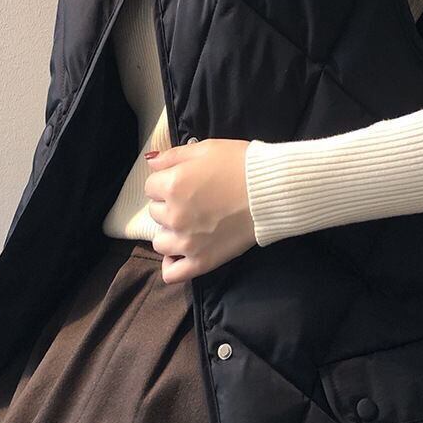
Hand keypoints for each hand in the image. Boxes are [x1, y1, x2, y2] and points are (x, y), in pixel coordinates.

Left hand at [144, 138, 256, 282]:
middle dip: (170, 205)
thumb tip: (151, 162)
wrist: (272, 190)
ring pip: (160, 242)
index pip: (151, 187)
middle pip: (156, 213)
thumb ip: (173, 156)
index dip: (168, 181)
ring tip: (190, 226)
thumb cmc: (240, 165)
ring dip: (170, 232)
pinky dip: (172, 265)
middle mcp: (174, 216)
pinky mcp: (202, 261)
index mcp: (172, 186)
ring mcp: (186, 242)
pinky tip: (180, 255)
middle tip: (194, 201)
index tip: (187, 181)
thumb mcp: (206, 149)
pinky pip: (173, 273)